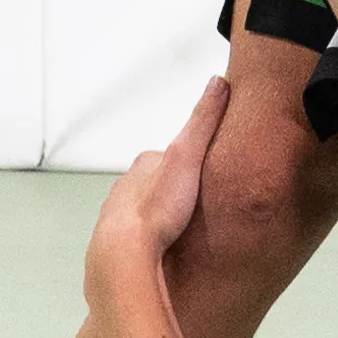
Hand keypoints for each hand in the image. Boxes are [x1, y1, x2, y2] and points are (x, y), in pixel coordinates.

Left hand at [85, 80, 227, 310]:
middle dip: (171, 189)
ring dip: (159, 216)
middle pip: (154, 183)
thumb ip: (203, 121)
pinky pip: (137, 237)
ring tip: (181, 228)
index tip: (203, 166)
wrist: (124, 255)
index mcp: (144, 165)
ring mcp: (120, 215)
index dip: (189, 159)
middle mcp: (126, 187)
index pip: (170, 154)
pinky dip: (148, 239)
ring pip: (143, 210)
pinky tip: (162, 249)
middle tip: (194, 201)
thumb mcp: (187, 156)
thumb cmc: (156, 209)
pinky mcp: (119, 243)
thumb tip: (218, 82)